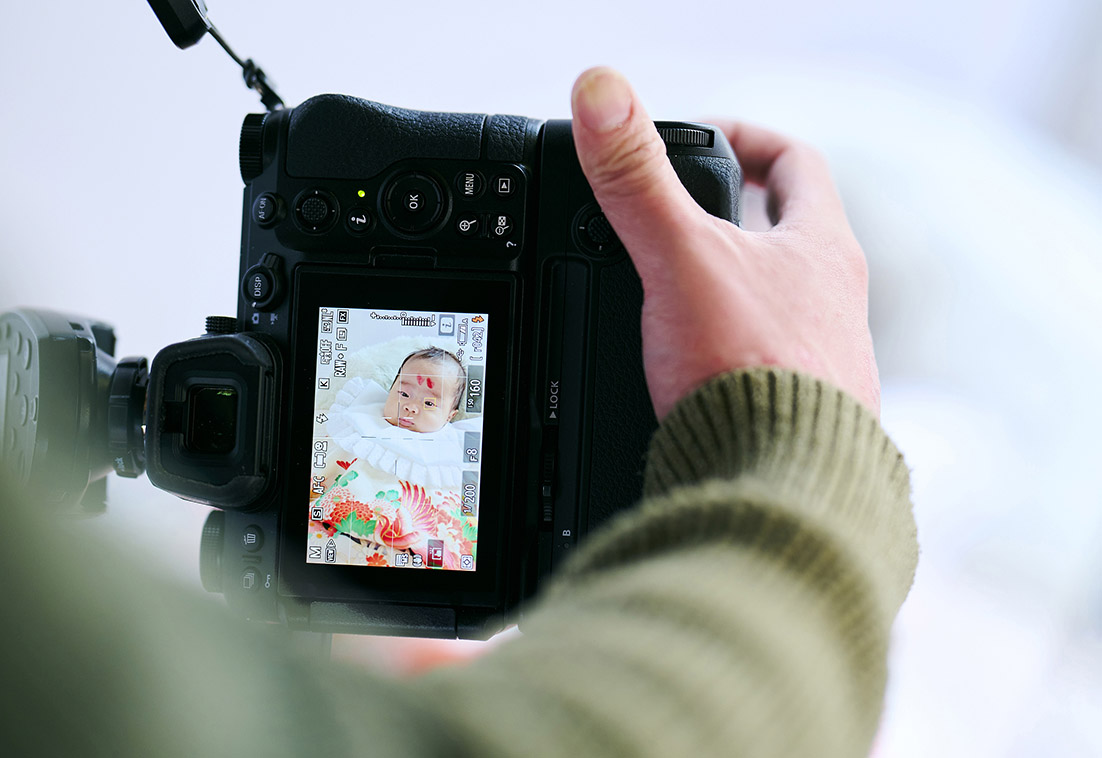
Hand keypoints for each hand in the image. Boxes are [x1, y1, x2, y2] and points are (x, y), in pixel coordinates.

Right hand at [570, 67, 879, 417]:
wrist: (779, 487)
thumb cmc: (751, 373)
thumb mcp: (681, 261)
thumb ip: (637, 182)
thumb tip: (601, 94)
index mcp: (820, 249)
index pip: (795, 162)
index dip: (746, 137)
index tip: (701, 141)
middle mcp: (835, 301)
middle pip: (788, 233)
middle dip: (733, 216)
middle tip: (677, 218)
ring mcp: (825, 359)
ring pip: (781, 301)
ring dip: (733, 288)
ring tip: (674, 294)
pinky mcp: (801, 410)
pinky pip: (767, 360)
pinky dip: (730, 349)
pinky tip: (691, 370)